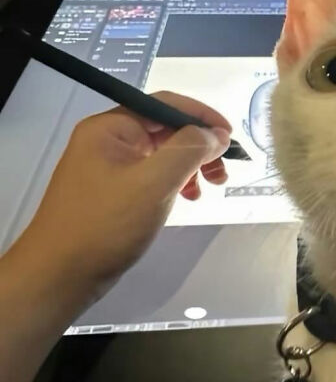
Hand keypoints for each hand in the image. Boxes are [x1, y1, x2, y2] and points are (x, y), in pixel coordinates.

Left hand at [17, 92, 231, 298]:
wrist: (59, 276)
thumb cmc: (106, 225)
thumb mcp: (154, 183)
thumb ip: (189, 150)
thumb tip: (216, 135)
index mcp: (110, 128)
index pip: (164, 104)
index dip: (201, 116)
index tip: (230, 138)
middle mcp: (107, 140)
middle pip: (165, 129)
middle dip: (198, 146)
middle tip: (222, 172)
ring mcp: (108, 167)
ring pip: (161, 154)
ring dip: (190, 166)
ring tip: (208, 189)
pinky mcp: (112, 192)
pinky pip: (151, 176)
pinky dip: (174, 183)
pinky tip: (185, 199)